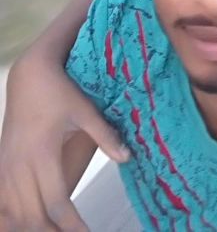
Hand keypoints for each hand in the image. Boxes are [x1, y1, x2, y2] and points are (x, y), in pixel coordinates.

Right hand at [0, 52, 128, 230]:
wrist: (29, 76)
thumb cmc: (60, 92)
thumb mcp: (85, 110)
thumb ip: (106, 135)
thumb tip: (128, 158)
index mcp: (42, 154)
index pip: (57, 204)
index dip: (73, 227)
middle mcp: (19, 166)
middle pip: (33, 218)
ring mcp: (5, 168)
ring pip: (13, 216)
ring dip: (34, 228)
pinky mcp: (0, 167)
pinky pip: (1, 204)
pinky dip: (13, 220)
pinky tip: (26, 226)